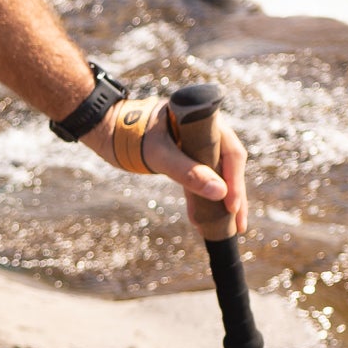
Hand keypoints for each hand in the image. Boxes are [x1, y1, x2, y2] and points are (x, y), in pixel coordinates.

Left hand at [143, 97, 246, 233]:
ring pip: (217, 174)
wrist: (108, 129)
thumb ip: (187, 172)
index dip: (235, 181)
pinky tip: (202, 217)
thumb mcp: (160, 155)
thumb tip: (220, 193)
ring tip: (228, 226)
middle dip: (233, 196)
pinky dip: (201, 196)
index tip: (232, 206)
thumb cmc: (131, 134)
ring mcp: (196, 144)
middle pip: (229, 166)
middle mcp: (206, 131)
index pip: (232, 153)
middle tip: (239, 225)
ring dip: (221, 200)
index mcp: (206, 121)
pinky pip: (199, 177)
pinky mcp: (185, 155)